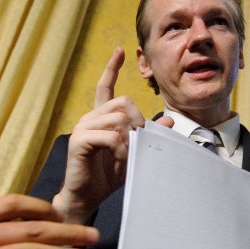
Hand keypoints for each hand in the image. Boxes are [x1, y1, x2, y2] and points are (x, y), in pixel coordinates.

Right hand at [52, 47, 171, 222]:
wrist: (87, 197)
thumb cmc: (108, 176)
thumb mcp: (135, 152)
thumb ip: (150, 135)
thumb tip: (170, 119)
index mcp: (101, 118)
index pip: (105, 87)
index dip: (112, 69)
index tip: (120, 51)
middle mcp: (90, 118)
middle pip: (123, 102)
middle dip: (138, 120)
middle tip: (140, 142)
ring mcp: (82, 128)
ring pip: (118, 118)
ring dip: (131, 138)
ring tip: (128, 155)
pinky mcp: (79, 141)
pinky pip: (110, 136)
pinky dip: (121, 148)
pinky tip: (120, 159)